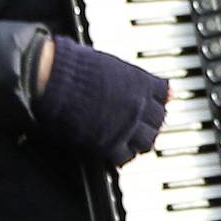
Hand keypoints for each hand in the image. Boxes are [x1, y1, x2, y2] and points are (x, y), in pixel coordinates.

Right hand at [33, 38, 168, 165]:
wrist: (57, 81)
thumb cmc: (75, 67)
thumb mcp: (108, 64)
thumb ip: (124, 74)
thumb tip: (125, 77)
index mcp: (139, 82)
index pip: (163, 94)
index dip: (157, 100)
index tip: (156, 103)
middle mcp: (138, 105)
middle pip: (158, 120)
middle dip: (151, 122)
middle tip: (144, 125)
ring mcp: (127, 126)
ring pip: (147, 141)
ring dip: (141, 141)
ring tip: (133, 141)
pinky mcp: (110, 144)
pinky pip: (126, 157)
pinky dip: (124, 156)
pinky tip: (118, 154)